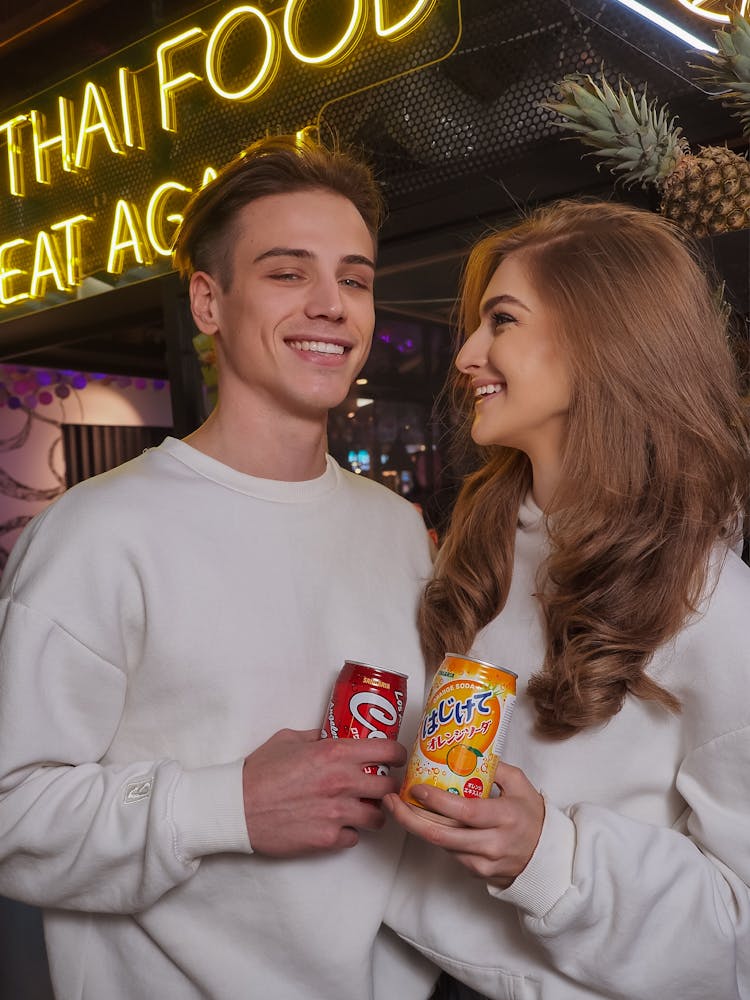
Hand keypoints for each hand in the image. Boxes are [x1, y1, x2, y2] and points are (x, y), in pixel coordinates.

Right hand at [243, 728, 406, 856]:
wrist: (236, 808)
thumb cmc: (260, 772)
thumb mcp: (289, 740)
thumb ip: (317, 737)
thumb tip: (334, 734)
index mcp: (335, 752)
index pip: (388, 750)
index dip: (397, 754)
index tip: (396, 758)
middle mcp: (342, 782)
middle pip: (390, 786)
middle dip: (389, 786)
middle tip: (380, 786)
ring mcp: (337, 813)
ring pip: (378, 816)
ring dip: (372, 812)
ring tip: (360, 809)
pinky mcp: (328, 839)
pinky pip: (354, 838)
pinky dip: (348, 832)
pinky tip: (335, 824)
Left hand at [384, 760, 544, 888]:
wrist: (547, 856)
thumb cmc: (532, 815)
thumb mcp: (520, 785)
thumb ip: (495, 768)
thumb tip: (466, 751)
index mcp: (505, 817)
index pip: (464, 812)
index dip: (437, 802)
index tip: (416, 788)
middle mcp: (492, 843)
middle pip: (441, 835)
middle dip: (409, 818)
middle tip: (391, 801)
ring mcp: (484, 862)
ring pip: (440, 845)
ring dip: (416, 826)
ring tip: (399, 806)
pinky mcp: (477, 872)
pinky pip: (449, 853)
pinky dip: (435, 836)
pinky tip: (423, 820)